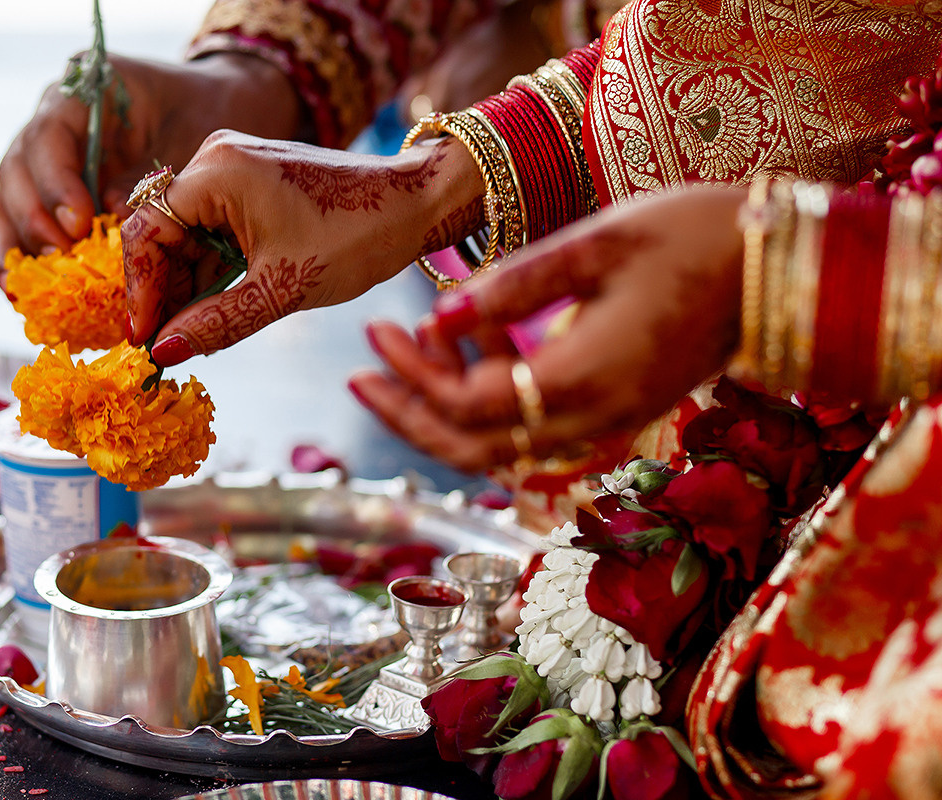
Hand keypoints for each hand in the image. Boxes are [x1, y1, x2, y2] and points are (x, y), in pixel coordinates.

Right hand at [0, 53, 302, 290]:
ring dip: (14, 246)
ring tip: (26, 290)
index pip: (50, 134)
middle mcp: (58, 120)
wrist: (229, 106)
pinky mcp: (56, 190)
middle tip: (59, 262)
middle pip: (16, 168)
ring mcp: (51, 156)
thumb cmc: (217, 118)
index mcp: (90, 91)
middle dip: (32, 220)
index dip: (57, 183)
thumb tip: (112, 222)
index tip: (78, 224)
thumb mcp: (197, 143)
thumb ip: (156, 182)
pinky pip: (21, 222)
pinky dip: (18, 258)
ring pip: (3, 196)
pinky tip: (20, 297)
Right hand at [122, 131, 484, 363]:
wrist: (417, 204)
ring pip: (187, 233)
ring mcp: (235, 166)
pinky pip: (213, 228)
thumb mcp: (282, 289)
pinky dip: (211, 268)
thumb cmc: (357, 237)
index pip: (146, 231)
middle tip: (164, 345)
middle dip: (162, 290)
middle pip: (162, 231)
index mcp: (217, 171)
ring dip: (186, 283)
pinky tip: (212, 308)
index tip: (143, 338)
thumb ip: (215, 321)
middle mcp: (217, 157)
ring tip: (189, 335)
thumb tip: (162, 353)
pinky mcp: (252, 181)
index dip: (139, 290)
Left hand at [347, 184, 747, 473]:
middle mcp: (589, 421)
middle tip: (359, 376)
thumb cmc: (689, 239)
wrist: (772, 269)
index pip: (467, 406)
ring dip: (441, 415)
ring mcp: (605, 426)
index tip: (379, 331)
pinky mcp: (614, 415)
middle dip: (408, 414)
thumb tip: (438, 317)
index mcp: (581, 380)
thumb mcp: (595, 244)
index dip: (413, 376)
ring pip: (499, 449)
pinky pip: (531, 431)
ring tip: (397, 365)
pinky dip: (489, 404)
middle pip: (472, 447)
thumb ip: (512, 287)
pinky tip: (472, 349)